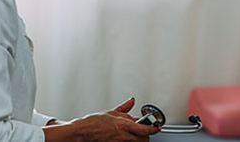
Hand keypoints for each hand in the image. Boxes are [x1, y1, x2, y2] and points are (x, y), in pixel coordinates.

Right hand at [44, 98, 159, 141]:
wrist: (83, 133)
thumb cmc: (94, 123)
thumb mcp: (111, 112)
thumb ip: (125, 108)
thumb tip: (132, 101)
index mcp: (124, 125)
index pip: (146, 130)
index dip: (154, 129)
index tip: (157, 127)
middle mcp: (124, 136)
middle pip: (144, 140)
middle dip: (146, 136)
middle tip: (144, 130)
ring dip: (137, 139)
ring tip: (132, 134)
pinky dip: (128, 141)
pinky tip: (124, 137)